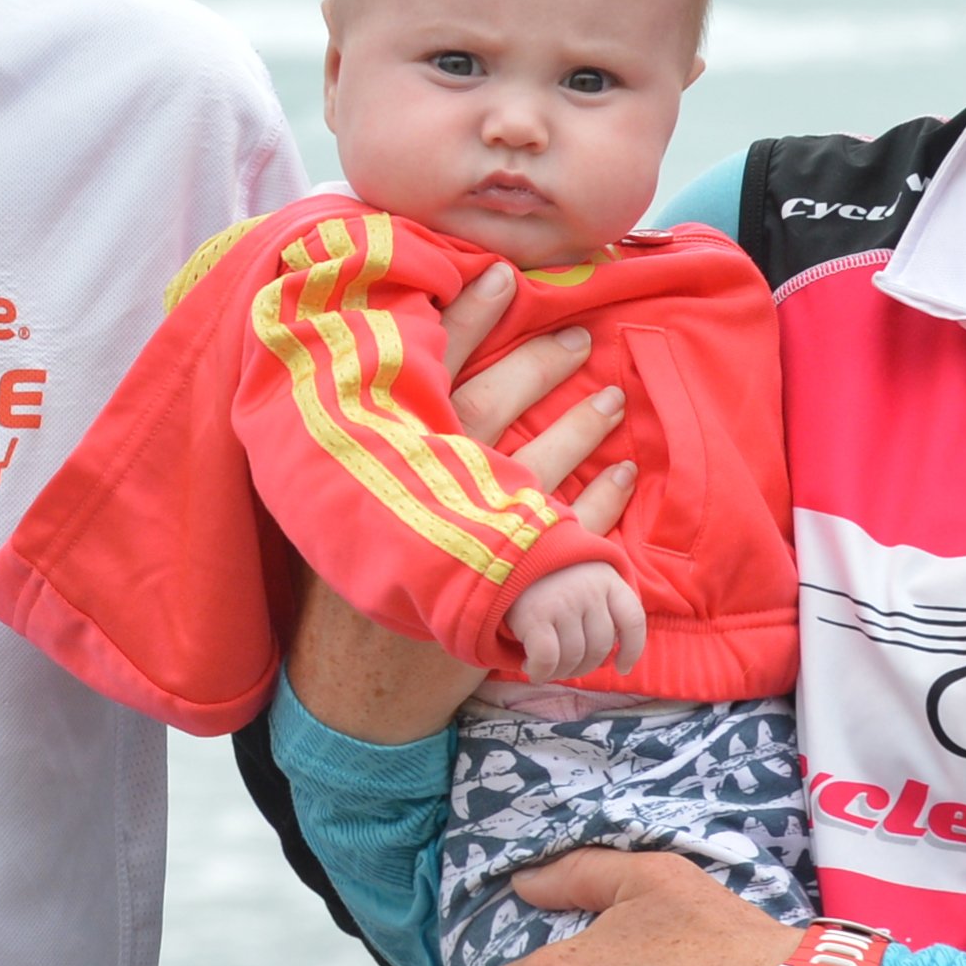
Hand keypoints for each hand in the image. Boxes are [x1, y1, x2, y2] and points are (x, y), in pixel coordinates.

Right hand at [285, 262, 637, 741]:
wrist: (355, 690)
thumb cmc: (350, 584)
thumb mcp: (343, 504)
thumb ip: (372, 443)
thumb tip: (399, 363)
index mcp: (377, 458)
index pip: (423, 370)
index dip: (466, 318)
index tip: (505, 275)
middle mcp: (418, 489)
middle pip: (489, 405)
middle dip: (540, 364)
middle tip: (579, 336)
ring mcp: (462, 540)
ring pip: (536, 466)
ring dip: (581, 427)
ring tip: (612, 400)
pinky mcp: (502, 588)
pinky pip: (569, 535)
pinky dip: (602, 503)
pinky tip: (622, 477)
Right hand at [506, 562, 645, 685]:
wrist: (504, 557)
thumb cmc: (547, 577)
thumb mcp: (584, 579)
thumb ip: (603, 607)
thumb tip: (613, 658)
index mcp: (608, 579)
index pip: (633, 620)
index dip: (633, 651)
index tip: (622, 668)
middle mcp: (589, 589)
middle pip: (601, 647)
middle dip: (585, 667)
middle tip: (568, 668)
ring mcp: (563, 602)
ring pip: (574, 657)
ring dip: (561, 673)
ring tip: (548, 669)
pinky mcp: (535, 615)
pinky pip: (548, 659)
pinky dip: (541, 672)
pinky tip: (532, 668)